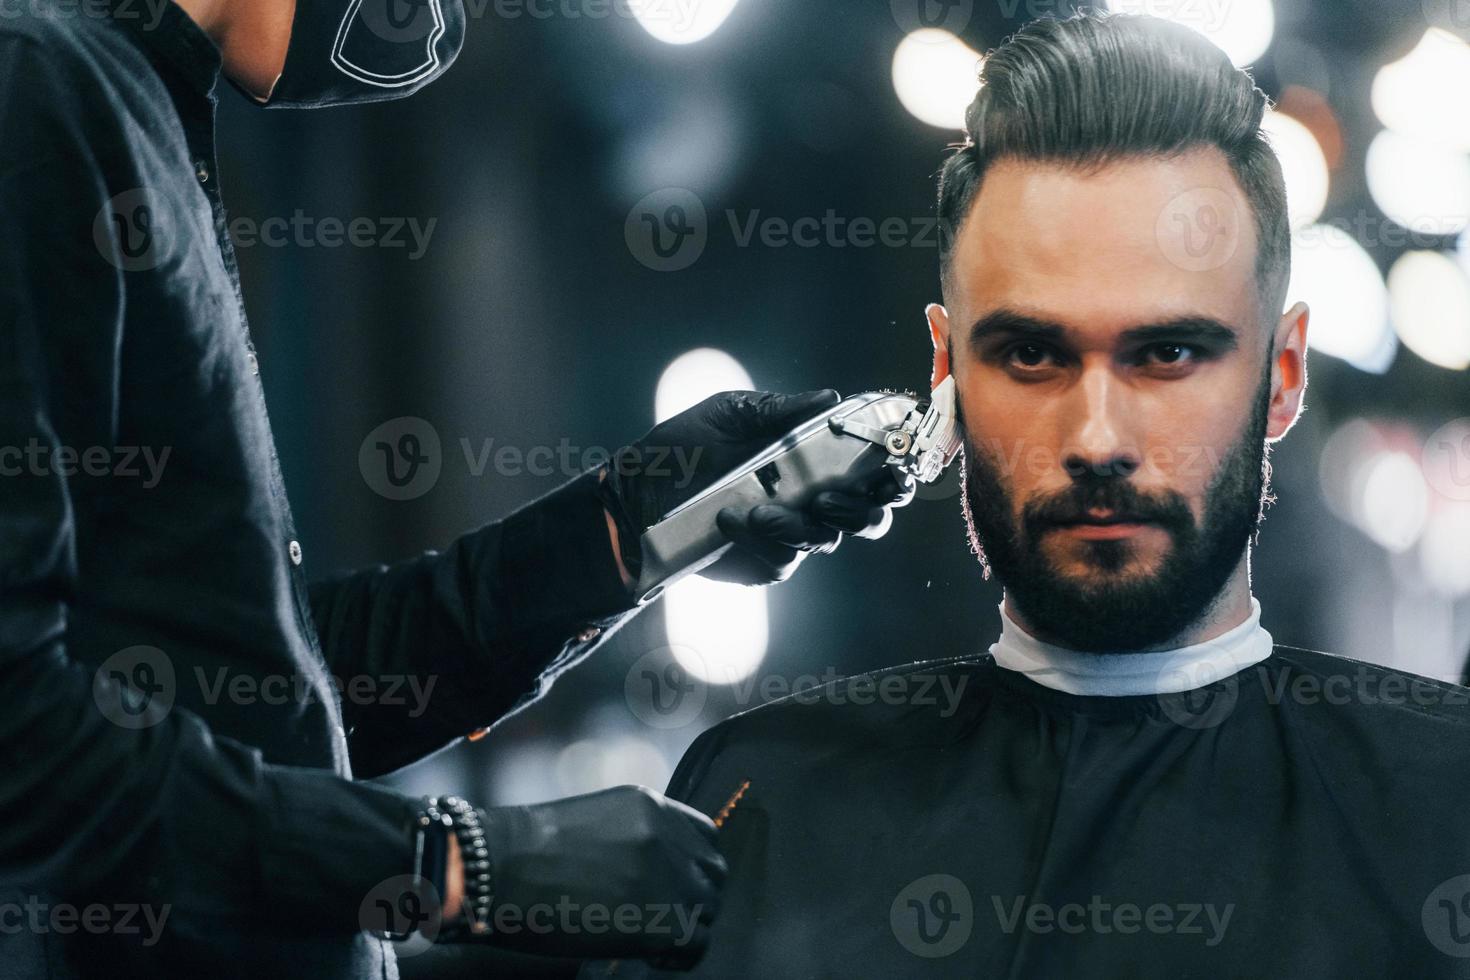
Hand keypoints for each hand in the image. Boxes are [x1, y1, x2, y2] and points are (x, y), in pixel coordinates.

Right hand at [476, 785, 725, 962]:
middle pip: (713, 871)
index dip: (693, 864)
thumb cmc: (523, 851)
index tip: (676, 884)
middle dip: (695, 895)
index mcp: (650, 806)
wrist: (498, 869)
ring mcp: (670, 875)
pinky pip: (697, 944)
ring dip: (687, 925)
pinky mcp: (665, 919)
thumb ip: (630, 837)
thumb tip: (643, 873)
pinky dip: (680, 954)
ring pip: (708, 908)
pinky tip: (652, 956)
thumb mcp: (592, 822)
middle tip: (665, 916)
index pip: (703, 835)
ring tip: (653, 940)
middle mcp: (668, 835)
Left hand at [602, 390, 916, 586]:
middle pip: (870, 514)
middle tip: (829, 496)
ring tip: (758, 508)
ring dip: (799, 523)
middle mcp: (813, 497)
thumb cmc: (684, 447)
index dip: (895, 470)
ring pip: (827, 538)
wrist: (637, 494)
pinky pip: (785, 558)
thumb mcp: (730, 413)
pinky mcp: (767, 561)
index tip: (893, 466)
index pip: (874, 468)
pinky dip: (762, 538)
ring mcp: (793, 533)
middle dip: (862, 508)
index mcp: (815, 457)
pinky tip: (730, 520)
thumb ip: (781, 411)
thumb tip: (831, 399)